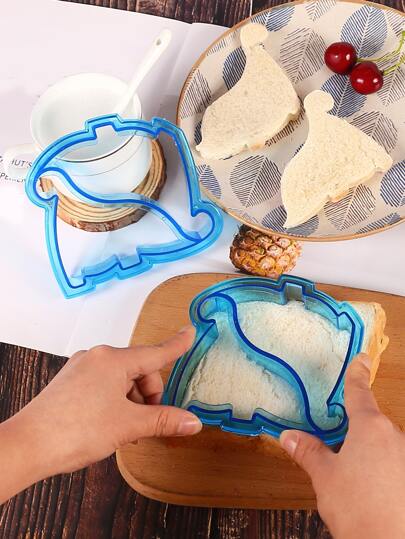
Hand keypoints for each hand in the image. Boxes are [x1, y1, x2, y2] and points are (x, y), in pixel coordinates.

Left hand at [0, 326, 200, 502]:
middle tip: (143, 425)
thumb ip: (163, 420)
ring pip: (122, 379)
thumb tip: (192, 422)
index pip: (155, 353)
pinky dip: (114, 401)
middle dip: (148, 396)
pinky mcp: (72, 381)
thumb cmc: (74, 430)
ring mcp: (82, 368)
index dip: (176, 345)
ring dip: (131, 402)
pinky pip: (104, 384)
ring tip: (123, 429)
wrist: (28, 446)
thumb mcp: (128, 426)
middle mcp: (97, 357)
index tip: (190, 332)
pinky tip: (109, 423)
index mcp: (113, 359)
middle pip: (139, 371)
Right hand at [280, 354, 404, 538]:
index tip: (361, 358)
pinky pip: (394, 463)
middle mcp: (394, 436)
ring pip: (383, 445)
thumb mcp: (325, 477)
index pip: (359, 393)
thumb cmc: (358, 508)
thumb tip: (288, 436)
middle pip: (370, 423)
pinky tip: (369, 490)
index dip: (357, 374)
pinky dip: (381, 469)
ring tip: (353, 479)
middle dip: (354, 432)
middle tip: (337, 448)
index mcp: (370, 428)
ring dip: (368, 454)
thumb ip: (308, 452)